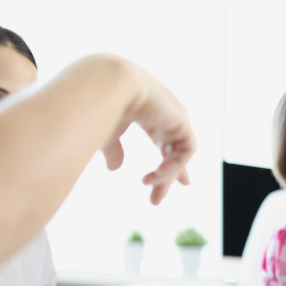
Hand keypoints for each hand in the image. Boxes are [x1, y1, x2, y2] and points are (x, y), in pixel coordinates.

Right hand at [97, 56, 195, 204]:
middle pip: (174, 150)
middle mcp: (164, 114)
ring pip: (180, 154)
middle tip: (156, 199)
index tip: (157, 181)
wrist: (104, 85)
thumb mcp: (107, 134)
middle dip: (169, 175)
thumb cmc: (99, 107)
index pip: (162, 140)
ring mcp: (174, 116)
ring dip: (167, 176)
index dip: (164, 161)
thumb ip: (114, 150)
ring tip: (152, 192)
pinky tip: (157, 175)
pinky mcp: (181, 120)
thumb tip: (115, 169)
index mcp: (147, 114)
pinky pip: (186, 151)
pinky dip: (174, 166)